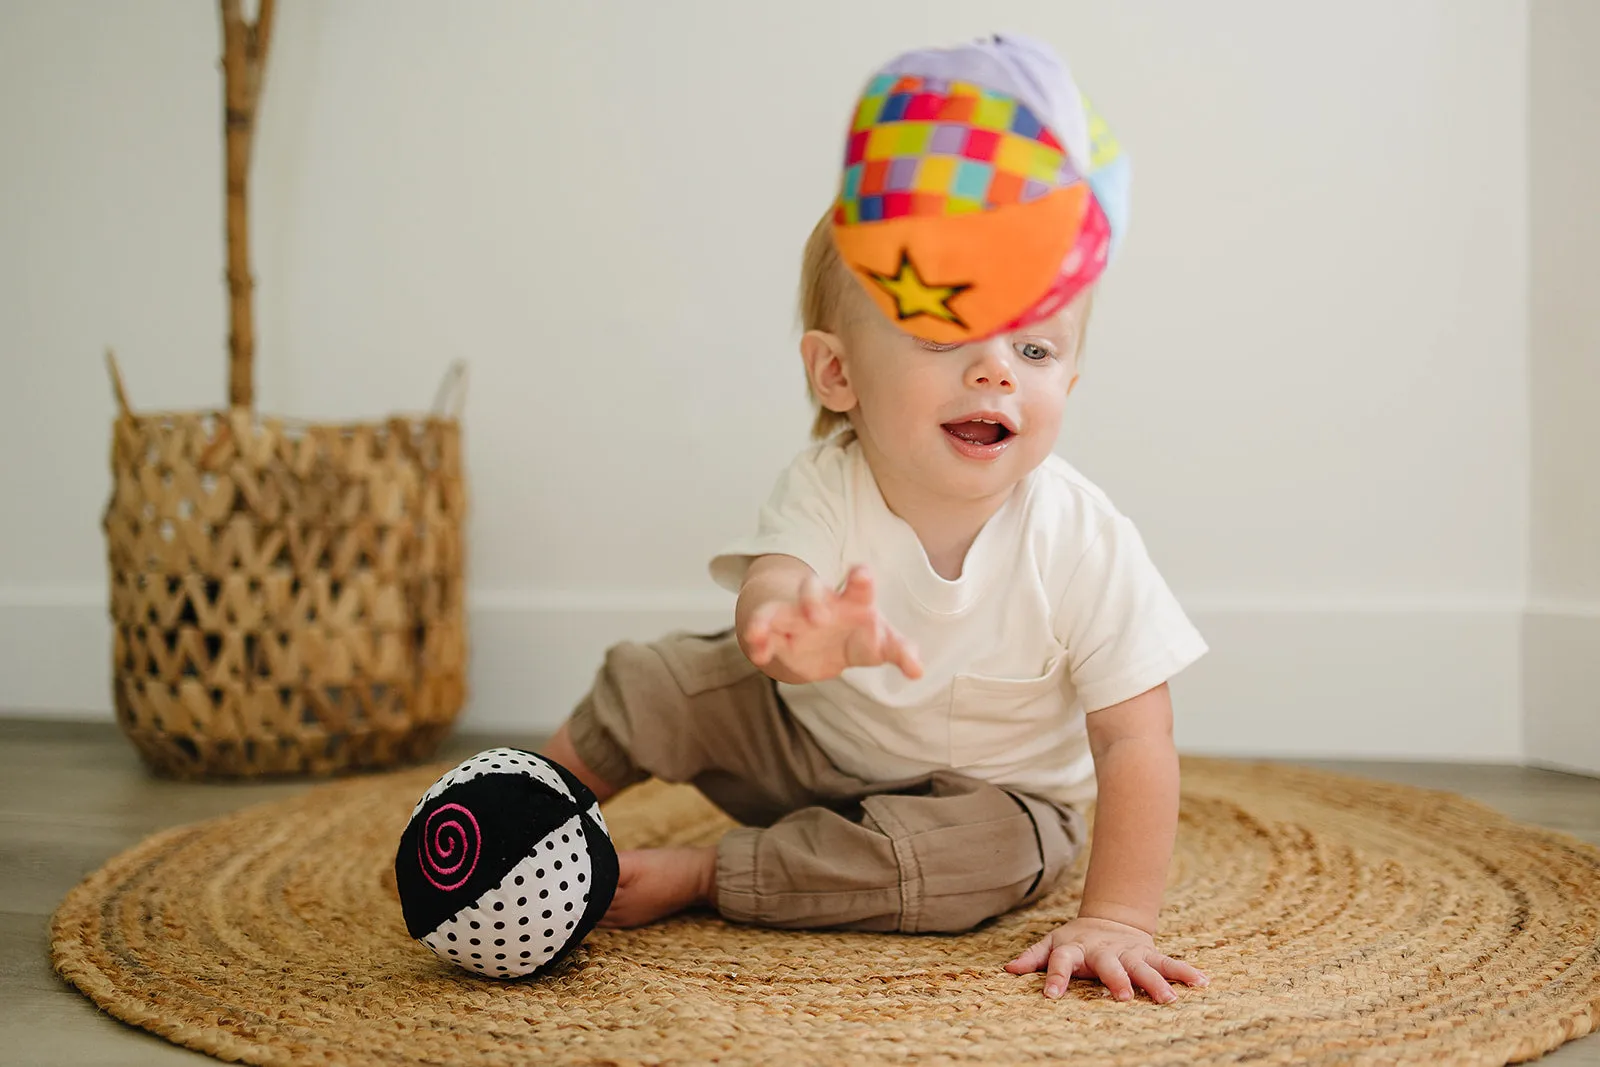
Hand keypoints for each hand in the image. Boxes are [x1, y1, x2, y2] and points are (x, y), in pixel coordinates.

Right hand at [741, 565, 922, 682]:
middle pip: (812, 591)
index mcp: (852, 602)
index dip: (859, 580)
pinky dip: (756, 638)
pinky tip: (756, 652)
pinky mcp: (776, 633)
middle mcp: (821, 604)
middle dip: (812, 600)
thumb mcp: (881, 643)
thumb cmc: (859, 635)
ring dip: (769, 619)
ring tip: (759, 633)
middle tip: (818, 617)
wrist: (823, 642)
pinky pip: (762, 631)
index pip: (857, 587)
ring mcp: (795, 617)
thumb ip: (899, 652)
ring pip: (780, 611)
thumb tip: (918, 671)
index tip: (860, 573)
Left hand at [1005, 917, 1208, 1002]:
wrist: (1109, 920)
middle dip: (1116, 980)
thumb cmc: (1076, 941)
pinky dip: (1185, 971)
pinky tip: (1202, 982)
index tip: (1050, 995)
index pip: (1061, 961)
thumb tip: (1008, 969)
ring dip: (1156, 981)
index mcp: (1075, 949)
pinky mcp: (1149, 952)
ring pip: (1143, 966)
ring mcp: (1129, 951)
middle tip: (1124, 997)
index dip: (1055, 977)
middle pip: (1109, 965)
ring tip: (1168, 1000)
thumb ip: (1033, 957)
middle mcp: (1104, 951)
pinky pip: (1169, 962)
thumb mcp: (1052, 944)